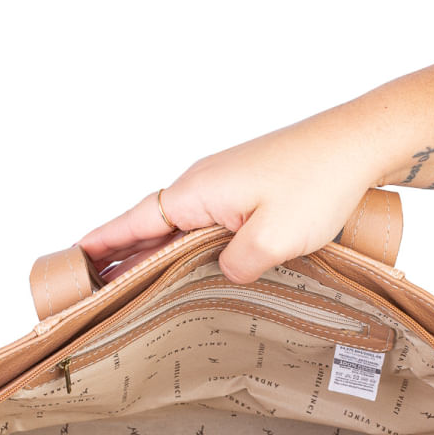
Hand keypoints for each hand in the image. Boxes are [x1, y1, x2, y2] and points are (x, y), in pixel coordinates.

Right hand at [79, 102, 380, 284]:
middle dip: (122, 257)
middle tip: (97, 292)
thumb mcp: (274, 239)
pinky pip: (204, 222)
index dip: (103, 246)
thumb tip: (224, 275)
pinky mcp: (247, 189)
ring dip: (156, 254)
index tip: (75, 263)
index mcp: (197, 192)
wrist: (359, 142)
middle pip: (149, 225)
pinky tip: (193, 267)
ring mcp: (225, 184)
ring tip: (134, 288)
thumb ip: (237, 266)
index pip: (134, 223)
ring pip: (178, 226)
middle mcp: (202, 184)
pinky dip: (187, 245)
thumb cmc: (319, 182)